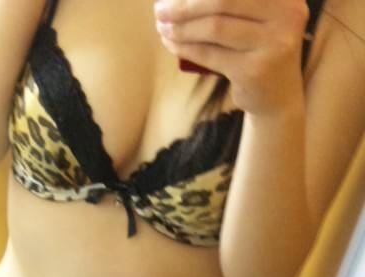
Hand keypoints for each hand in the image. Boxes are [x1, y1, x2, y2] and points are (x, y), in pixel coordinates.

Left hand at [154, 0, 310, 114]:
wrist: (277, 97)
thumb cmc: (257, 49)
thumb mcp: (255, 18)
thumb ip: (231, 3)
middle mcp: (286, 15)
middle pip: (222, 0)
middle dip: (184, 5)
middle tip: (159, 10)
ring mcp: (273, 44)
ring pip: (214, 27)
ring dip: (181, 28)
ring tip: (163, 28)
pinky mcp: (254, 71)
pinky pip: (210, 54)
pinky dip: (185, 47)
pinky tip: (171, 44)